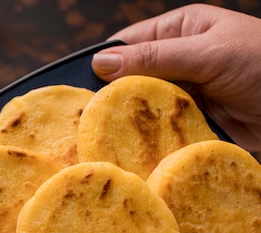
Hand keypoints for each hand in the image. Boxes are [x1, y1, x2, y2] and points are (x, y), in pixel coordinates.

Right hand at [91, 4, 260, 150]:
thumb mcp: (208, 53)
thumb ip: (155, 57)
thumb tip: (100, 62)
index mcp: (181, 30)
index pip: (130, 44)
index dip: (105, 64)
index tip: (80, 87)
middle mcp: (179, 60)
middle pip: (133, 78)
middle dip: (115, 96)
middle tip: (89, 117)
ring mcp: (186, 93)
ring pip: (145, 106)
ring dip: (132, 120)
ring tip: (105, 134)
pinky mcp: (193, 123)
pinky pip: (162, 128)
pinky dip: (150, 137)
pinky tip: (133, 145)